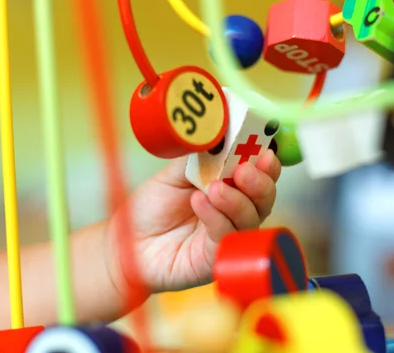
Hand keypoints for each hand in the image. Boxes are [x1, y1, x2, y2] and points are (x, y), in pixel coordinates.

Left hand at [106, 150, 280, 294]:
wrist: (127, 240)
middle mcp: (234, 212)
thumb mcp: (174, 174)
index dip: (267, 164)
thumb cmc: (151, 208)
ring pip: (250, 220)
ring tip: (215, 188)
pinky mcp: (215, 258)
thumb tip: (219, 134)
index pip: (259, 175)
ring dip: (236, 200)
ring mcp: (227, 236)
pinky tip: (199, 202)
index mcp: (229, 186)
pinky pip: (225, 237)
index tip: (266, 152)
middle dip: (260, 183)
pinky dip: (216, 217)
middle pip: (264, 199)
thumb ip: (200, 157)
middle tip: (245, 171)